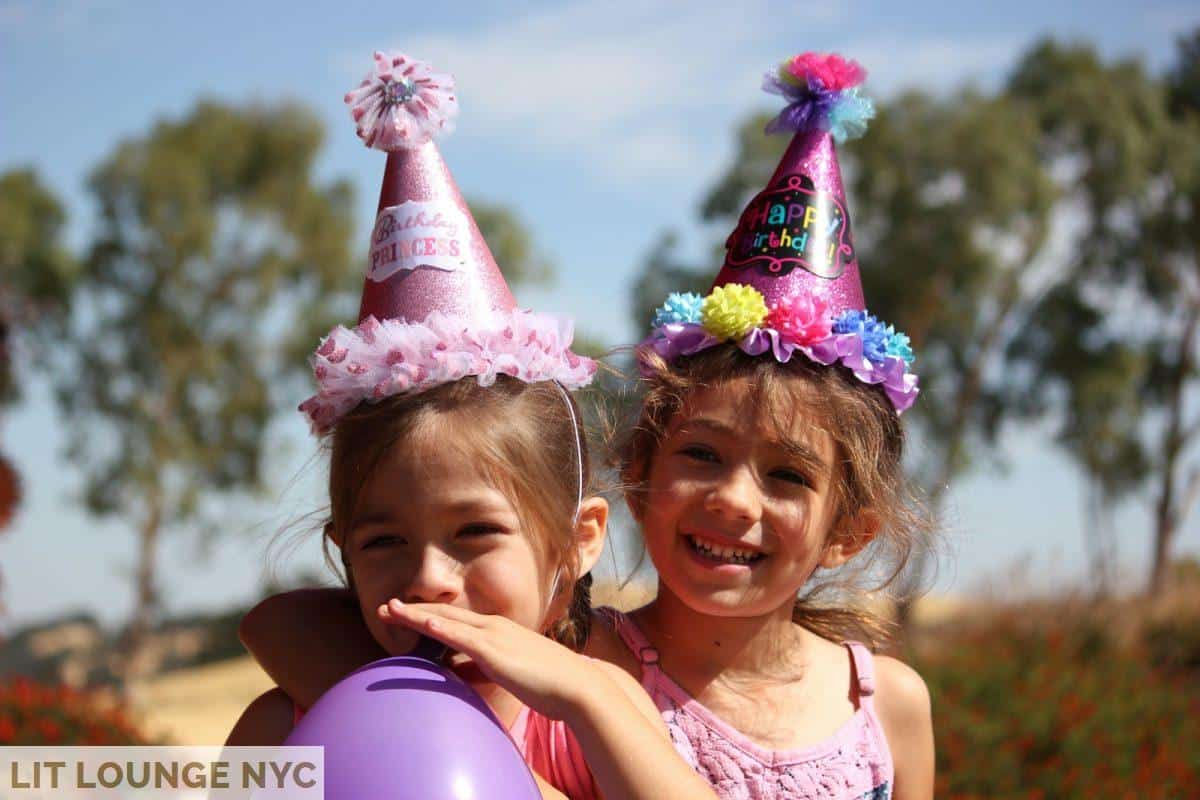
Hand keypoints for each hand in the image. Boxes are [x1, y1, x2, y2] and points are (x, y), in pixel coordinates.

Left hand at [378, 599, 597, 721]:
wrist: (575, 686)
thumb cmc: (548, 683)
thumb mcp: (510, 673)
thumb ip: (485, 668)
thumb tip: (461, 673)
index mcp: (497, 630)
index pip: (455, 619)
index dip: (428, 615)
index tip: (403, 613)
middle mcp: (493, 626)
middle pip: (445, 614)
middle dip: (413, 609)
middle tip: (385, 607)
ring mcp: (494, 636)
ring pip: (446, 621)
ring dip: (415, 615)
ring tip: (388, 610)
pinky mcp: (495, 651)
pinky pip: (461, 637)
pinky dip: (439, 627)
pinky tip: (421, 622)